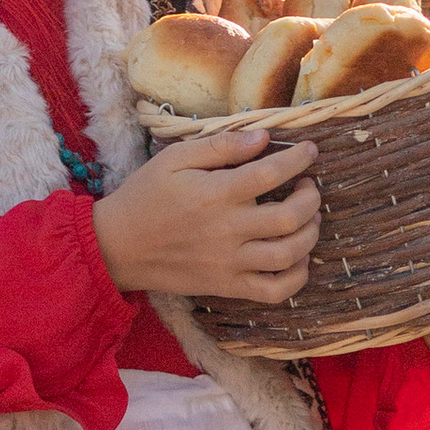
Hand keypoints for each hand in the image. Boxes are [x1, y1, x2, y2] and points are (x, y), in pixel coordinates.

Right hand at [94, 125, 322, 304]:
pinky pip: (274, 291)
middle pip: (290, 217)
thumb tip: (263, 138)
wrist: (118, 247)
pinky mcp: (226, 287)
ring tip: (310, 220)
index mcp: (216, 194)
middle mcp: (227, 230)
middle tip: (309, 187)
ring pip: (289, 255)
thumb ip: (221, 146)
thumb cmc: (146, 196)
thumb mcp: (175, 159)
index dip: (299, 160)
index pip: (272, 173)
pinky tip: (298, 260)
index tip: (309, 152)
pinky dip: (296, 278)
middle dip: (311, 198)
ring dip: (310, 235)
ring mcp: (229, 263)